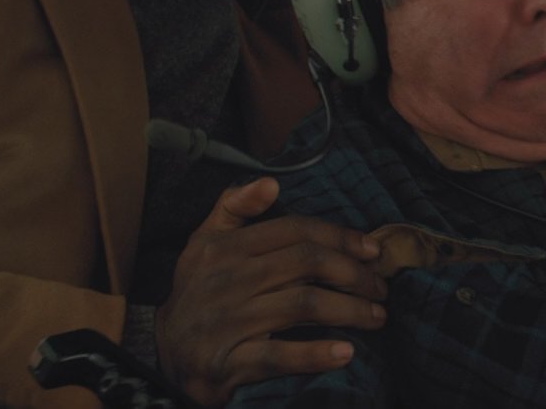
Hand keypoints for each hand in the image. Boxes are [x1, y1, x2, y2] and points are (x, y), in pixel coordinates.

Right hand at [157, 177, 388, 406]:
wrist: (164, 351)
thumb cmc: (198, 292)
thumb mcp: (204, 243)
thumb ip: (234, 207)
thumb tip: (271, 181)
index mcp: (226, 248)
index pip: (294, 230)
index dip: (340, 237)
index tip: (373, 250)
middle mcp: (227, 280)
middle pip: (305, 264)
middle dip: (354, 274)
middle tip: (381, 288)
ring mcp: (228, 322)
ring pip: (302, 305)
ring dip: (350, 310)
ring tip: (377, 317)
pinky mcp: (227, 363)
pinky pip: (278, 356)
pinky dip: (314, 355)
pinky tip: (346, 353)